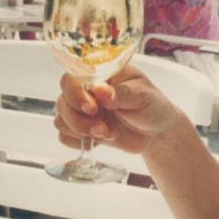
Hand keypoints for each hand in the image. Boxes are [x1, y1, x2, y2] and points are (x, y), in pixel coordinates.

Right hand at [54, 66, 182, 155]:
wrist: (157, 131)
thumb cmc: (152, 104)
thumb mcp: (143, 95)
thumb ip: (122, 93)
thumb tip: (100, 90)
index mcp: (98, 76)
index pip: (71, 78)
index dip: (75, 94)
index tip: (92, 108)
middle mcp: (85, 92)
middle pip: (62, 102)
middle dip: (79, 120)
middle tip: (104, 128)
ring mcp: (82, 112)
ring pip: (61, 121)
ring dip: (81, 131)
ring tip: (109, 134)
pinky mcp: (82, 131)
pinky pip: (65, 137)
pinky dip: (79, 142)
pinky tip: (101, 140)